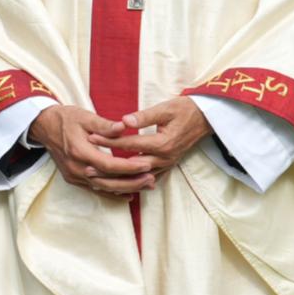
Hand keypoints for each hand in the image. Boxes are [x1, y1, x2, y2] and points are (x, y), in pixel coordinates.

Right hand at [29, 103, 157, 196]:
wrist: (44, 126)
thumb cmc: (66, 119)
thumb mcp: (85, 117)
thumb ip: (105, 125)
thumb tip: (124, 127)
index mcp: (79, 151)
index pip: (109, 165)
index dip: (129, 167)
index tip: (147, 165)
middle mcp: (76, 167)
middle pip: (108, 181)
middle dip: (132, 182)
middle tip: (152, 179)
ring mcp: (73, 175)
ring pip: (103, 187)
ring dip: (126, 188)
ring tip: (146, 186)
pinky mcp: (73, 178)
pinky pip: (95, 189)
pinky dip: (112, 193)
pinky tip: (128, 194)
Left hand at [95, 97, 209, 173]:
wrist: (206, 118)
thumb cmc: (184, 109)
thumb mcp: (165, 108)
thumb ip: (144, 116)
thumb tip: (124, 121)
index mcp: (162, 143)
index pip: (129, 144)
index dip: (109, 141)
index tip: (91, 138)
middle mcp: (164, 158)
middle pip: (131, 166)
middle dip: (109, 167)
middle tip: (87, 168)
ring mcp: (167, 164)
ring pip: (138, 177)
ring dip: (118, 179)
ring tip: (96, 180)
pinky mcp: (168, 166)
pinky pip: (147, 179)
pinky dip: (131, 183)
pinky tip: (116, 186)